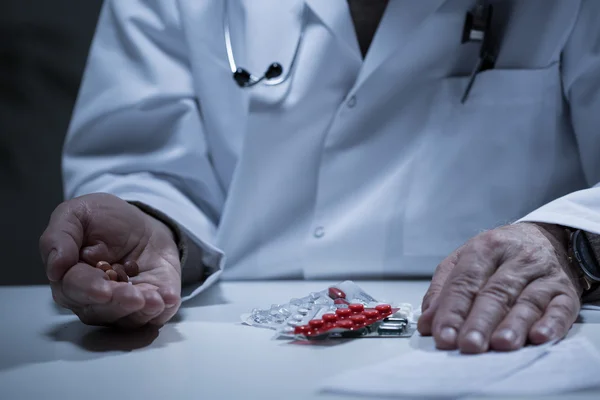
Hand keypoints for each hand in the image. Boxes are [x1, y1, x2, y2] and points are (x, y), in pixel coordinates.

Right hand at [40, 193, 181, 327]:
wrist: (142, 223)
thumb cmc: (104, 220)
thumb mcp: (77, 214)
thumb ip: (60, 236)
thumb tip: (55, 268)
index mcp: (71, 278)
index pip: (74, 289)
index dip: (89, 290)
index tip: (103, 289)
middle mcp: (94, 299)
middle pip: (101, 310)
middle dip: (118, 303)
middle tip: (133, 296)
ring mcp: (123, 306)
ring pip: (127, 319)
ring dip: (141, 311)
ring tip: (155, 299)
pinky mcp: (150, 305)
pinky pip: (155, 317)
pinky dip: (163, 309)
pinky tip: (168, 298)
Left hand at [417, 222, 581, 352]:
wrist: (548, 237)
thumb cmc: (499, 254)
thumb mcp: (464, 260)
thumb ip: (443, 290)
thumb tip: (427, 323)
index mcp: (485, 248)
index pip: (465, 281)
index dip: (453, 310)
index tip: (443, 336)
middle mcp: (516, 259)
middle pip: (495, 293)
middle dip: (480, 321)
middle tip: (469, 344)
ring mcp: (543, 274)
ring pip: (527, 301)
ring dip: (514, 325)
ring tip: (501, 344)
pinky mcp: (566, 291)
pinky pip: (561, 308)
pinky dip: (551, 323)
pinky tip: (539, 336)